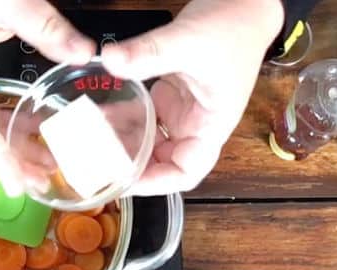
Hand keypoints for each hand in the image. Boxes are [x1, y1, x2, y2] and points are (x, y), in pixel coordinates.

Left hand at [101, 0, 283, 194]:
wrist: (244, 3)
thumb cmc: (233, 27)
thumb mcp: (188, 41)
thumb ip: (148, 53)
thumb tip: (110, 60)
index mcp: (211, 126)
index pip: (186, 172)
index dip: (156, 183)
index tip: (126, 182)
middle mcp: (196, 125)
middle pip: (161, 161)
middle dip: (130, 165)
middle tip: (98, 163)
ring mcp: (182, 112)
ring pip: (149, 141)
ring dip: (123, 142)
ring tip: (92, 143)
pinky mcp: (170, 97)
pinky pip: (143, 116)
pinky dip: (123, 118)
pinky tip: (100, 114)